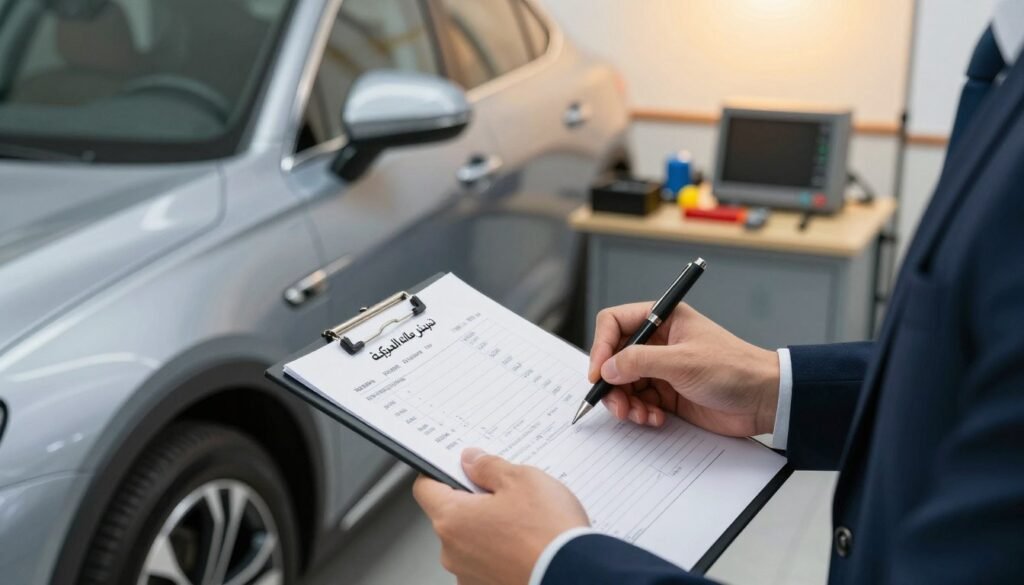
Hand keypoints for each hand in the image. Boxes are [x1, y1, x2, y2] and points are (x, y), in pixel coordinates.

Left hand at [413, 448, 588, 584]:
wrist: (576, 576)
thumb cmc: (548, 533)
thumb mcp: (522, 479)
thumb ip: (488, 466)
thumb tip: (472, 460)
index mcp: (453, 519)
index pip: (425, 488)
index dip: (440, 472)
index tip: (460, 467)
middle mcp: (453, 552)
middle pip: (451, 515)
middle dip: (474, 501)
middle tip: (506, 493)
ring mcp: (469, 575)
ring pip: (471, 540)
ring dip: (490, 529)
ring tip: (525, 522)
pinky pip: (486, 562)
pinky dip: (502, 552)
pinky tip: (527, 544)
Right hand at [588, 302, 779, 436]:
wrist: (764, 400)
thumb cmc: (734, 369)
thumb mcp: (682, 362)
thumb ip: (639, 362)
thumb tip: (606, 369)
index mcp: (663, 320)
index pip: (614, 323)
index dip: (601, 347)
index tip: (599, 372)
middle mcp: (658, 342)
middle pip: (614, 358)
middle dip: (611, 383)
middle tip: (617, 405)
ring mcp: (661, 369)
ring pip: (623, 384)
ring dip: (625, 403)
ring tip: (639, 416)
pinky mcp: (667, 394)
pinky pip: (638, 402)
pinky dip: (640, 413)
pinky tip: (655, 419)